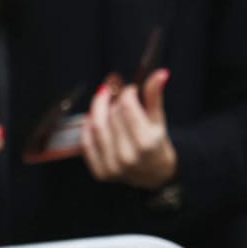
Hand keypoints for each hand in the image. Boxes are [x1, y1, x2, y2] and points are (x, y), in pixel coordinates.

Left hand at [82, 69, 176, 189]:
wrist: (155, 174)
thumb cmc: (157, 144)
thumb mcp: (158, 120)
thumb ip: (155, 97)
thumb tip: (160, 73)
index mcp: (147, 143)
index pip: (127, 107)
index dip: (127, 92)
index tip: (129, 89)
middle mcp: (128, 157)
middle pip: (112, 115)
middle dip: (114, 100)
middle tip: (116, 93)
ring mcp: (113, 167)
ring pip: (97, 126)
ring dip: (98, 109)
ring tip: (104, 101)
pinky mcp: (100, 172)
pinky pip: (86, 142)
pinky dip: (88, 127)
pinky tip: (94, 118)